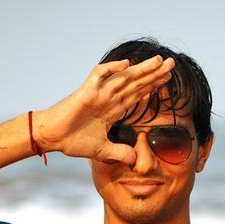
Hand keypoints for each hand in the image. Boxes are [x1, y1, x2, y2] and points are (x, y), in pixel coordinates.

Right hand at [34, 55, 174, 164]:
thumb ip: (120, 153)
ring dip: (141, 69)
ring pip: (124, 77)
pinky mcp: (86, 92)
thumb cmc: (73, 140)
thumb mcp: (103, 151)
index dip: (153, 85)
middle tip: (171, 63)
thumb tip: (135, 162)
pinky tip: (126, 64)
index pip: (138, 94)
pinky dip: (111, 69)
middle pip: (136, 82)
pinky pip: (99, 75)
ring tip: (159, 61)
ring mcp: (98, 93)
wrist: (52, 138)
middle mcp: (109, 97)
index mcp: (113, 108)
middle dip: (154, 73)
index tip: (168, 79)